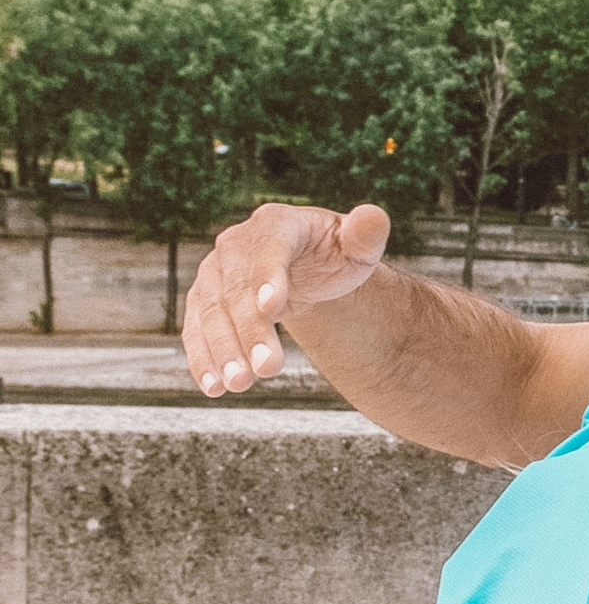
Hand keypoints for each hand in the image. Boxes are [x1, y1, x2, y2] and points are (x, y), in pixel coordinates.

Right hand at [183, 200, 389, 398]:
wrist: (305, 267)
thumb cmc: (334, 254)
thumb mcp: (355, 246)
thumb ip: (365, 235)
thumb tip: (375, 217)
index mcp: (276, 224)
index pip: (269, 249)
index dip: (268, 277)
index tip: (273, 308)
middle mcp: (236, 245)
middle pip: (238, 289)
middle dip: (250, 330)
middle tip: (267, 368)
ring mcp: (216, 274)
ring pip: (212, 313)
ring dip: (223, 350)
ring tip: (238, 384)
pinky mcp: (205, 301)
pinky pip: (197, 330)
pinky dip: (202, 358)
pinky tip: (212, 386)